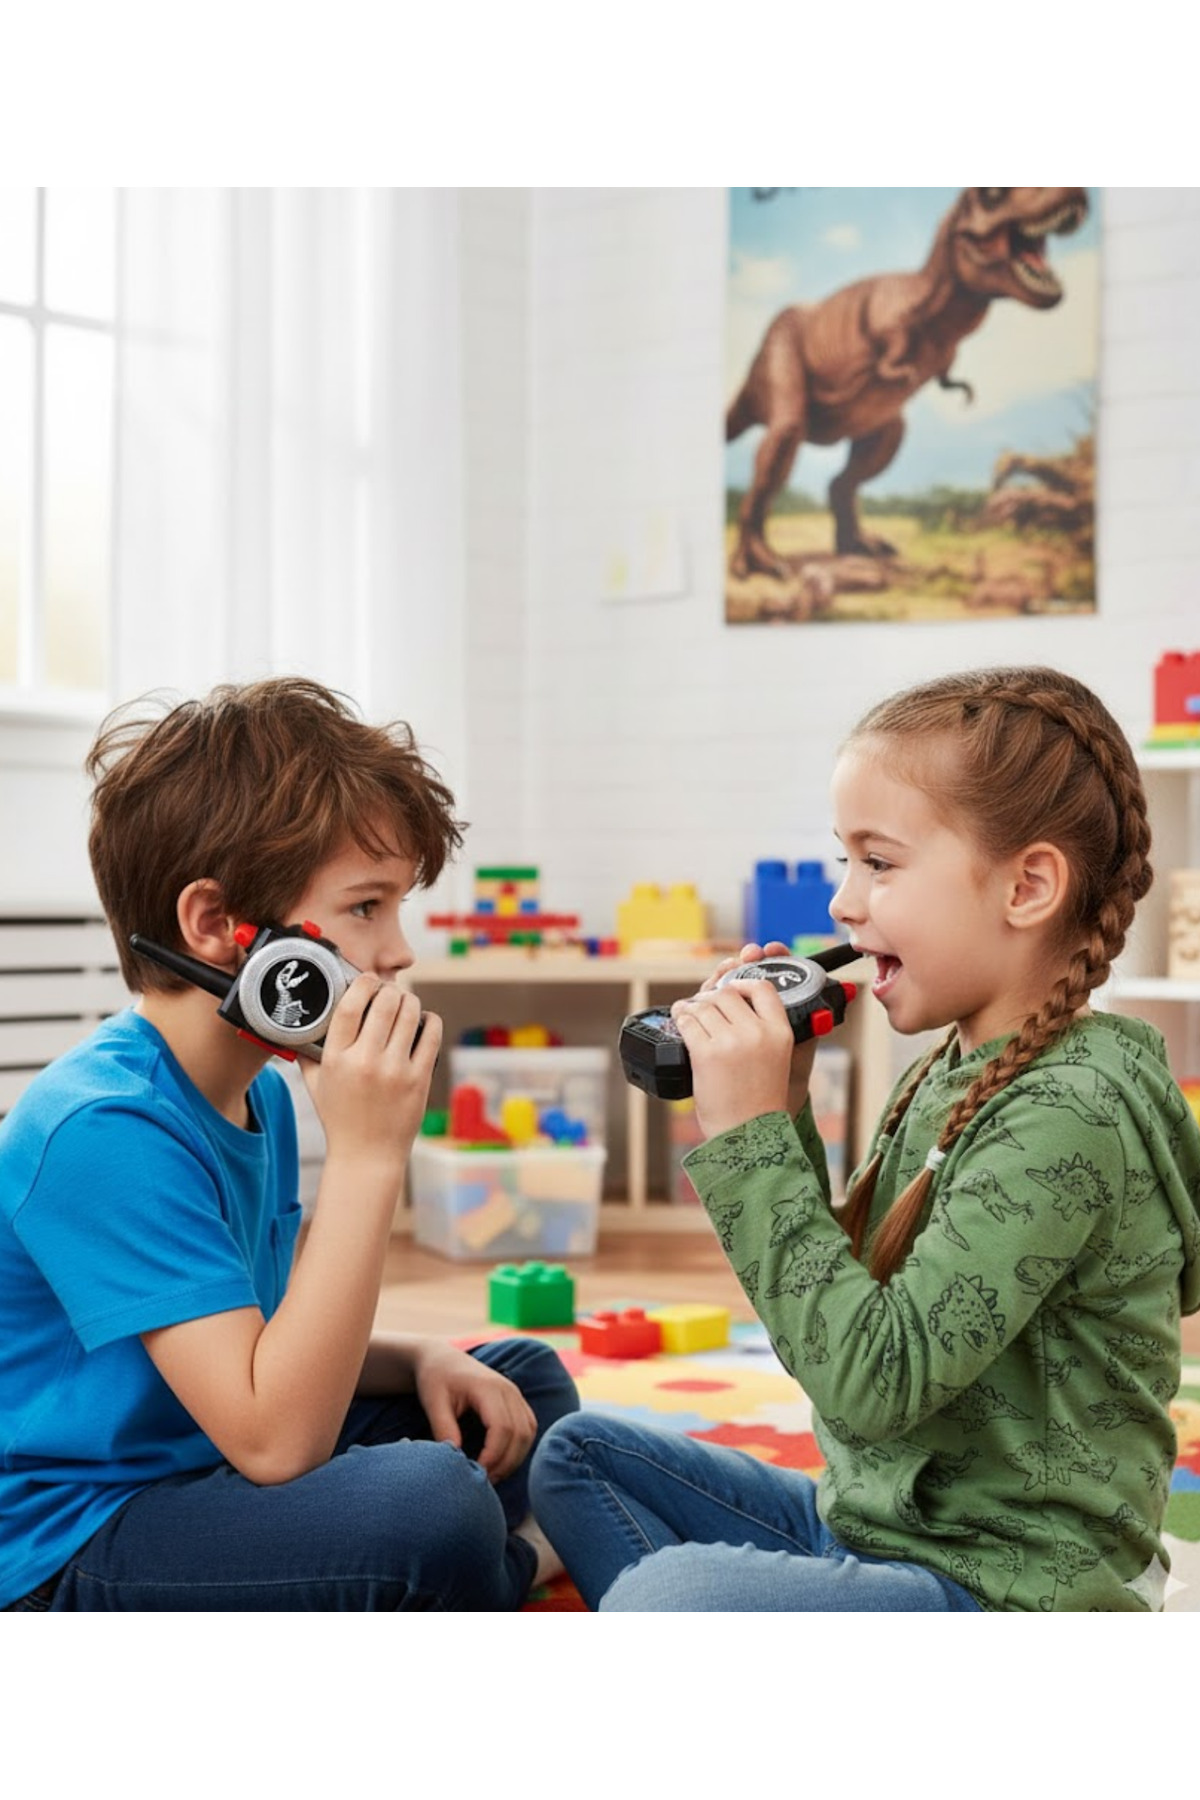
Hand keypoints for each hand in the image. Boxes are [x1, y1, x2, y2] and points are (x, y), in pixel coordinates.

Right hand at [302, 975, 440, 1178]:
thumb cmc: (340, 1119)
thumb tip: (303, 1025)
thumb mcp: (315, 1084)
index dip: (362, 983)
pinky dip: (430, 1020)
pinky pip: (430, 1034)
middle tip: (390, 993)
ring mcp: (394, 1070)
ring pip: (410, 1013)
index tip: (368, 980)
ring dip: (410, 1001)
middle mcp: (365, 1061)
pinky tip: (424, 1020)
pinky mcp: (419, 1078)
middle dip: (390, 991)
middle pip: (384, 1002)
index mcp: (337, 1059)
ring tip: (406, 1004)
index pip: (350, 1005)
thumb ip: (308, 1053)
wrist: (367, 1156)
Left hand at [411, 1342, 537, 1483]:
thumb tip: (457, 1459)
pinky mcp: (517, 1401)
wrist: (442, 1359)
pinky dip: (519, 1448)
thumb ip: (444, 1428)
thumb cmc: (435, 1379)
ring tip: (493, 1475)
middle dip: (506, 1462)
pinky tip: (501, 1461)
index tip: (477, 1473)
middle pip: (520, 1433)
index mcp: (488, 1387)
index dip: (493, 1455)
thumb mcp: (433, 1402)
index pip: (502, 1427)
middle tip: (485, 1482)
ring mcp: (515, 1394)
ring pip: (528, 1433)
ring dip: (514, 1458)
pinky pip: (528, 1428)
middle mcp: (508, 1390)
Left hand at [688, 941, 817, 1122]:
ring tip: (688, 1012)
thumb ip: (760, 1031)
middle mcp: (757, 1032)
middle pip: (728, 994)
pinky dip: (681, 1017)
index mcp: (780, 1032)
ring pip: (705, 1005)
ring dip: (693, 1007)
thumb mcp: (774, 1059)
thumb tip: (730, 1005)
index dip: (743, 983)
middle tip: (704, 1006)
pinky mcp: (705, 1052)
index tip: (732, 990)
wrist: (749, 1136)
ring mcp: (731, 1041)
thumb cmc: (759, 1101)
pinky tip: (680, 1018)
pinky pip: (688, 1021)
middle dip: (713, 997)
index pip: (763, 988)